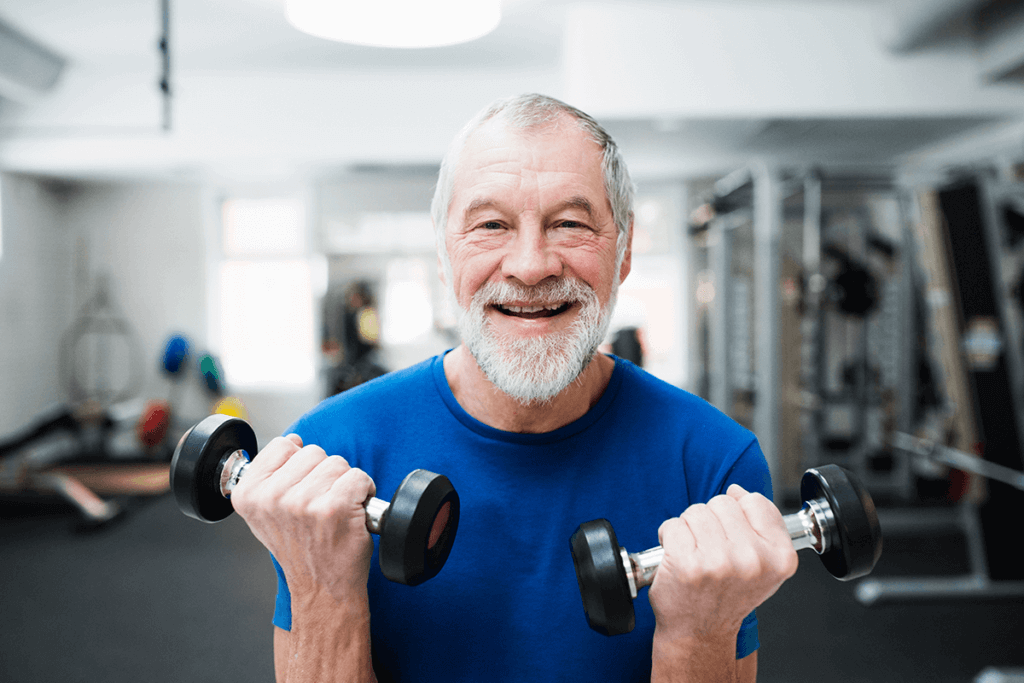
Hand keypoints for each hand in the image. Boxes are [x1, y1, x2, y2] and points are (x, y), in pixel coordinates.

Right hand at [230, 434, 375, 605]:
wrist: (321, 589)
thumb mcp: (266, 513)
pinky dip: (363, 492)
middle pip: (313, 452)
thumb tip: (292, 440)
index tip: (300, 491)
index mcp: (249, 494)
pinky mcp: (335, 507)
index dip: (299, 466)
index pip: (282, 445)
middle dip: (323, 475)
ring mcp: (303, 502)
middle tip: (319, 507)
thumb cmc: (300, 550)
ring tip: (334, 512)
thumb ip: (272, 475)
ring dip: (343, 484)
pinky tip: (352, 513)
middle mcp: (272, 497)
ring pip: (337, 463)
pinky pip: (358, 477)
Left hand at [649, 485, 798, 644]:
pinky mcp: (688, 564)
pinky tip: (678, 557)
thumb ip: (760, 524)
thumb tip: (737, 491)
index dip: (738, 513)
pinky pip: (673, 525)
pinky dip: (669, 536)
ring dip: (689, 528)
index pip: (755, 501)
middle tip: (711, 550)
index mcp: (780, 557)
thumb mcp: (764, 565)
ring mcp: (720, 562)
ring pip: (696, 511)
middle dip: (711, 521)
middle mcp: (753, 560)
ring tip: (695, 553)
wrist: (701, 632)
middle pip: (722, 502)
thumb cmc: (728, 596)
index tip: (733, 536)